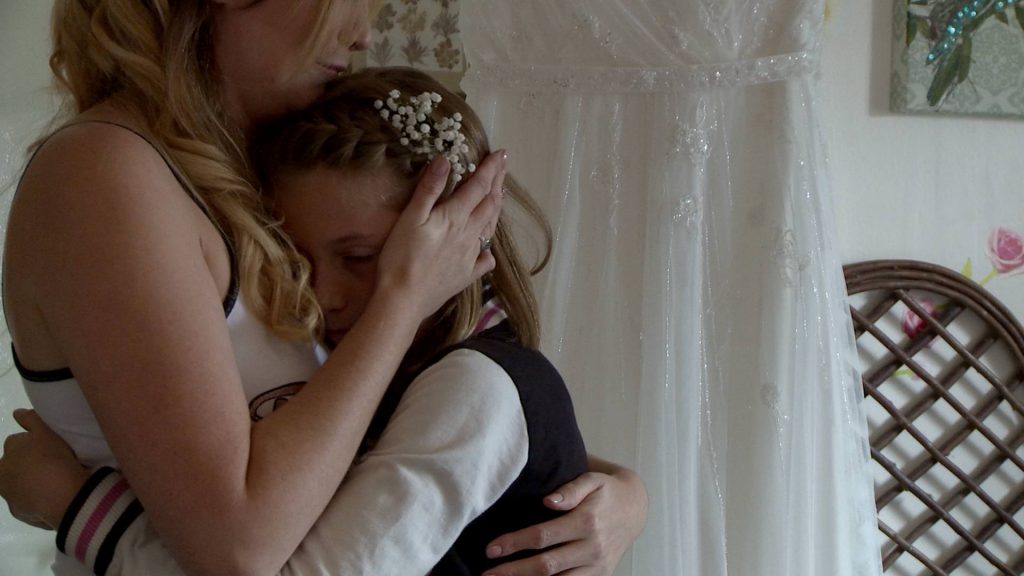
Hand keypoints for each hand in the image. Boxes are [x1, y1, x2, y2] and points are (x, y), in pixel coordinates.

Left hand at [0, 409, 89, 529]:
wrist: (65, 498)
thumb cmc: (55, 460)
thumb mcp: (46, 432)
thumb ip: (31, 420)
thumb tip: (17, 413)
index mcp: (6, 456)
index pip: (17, 444)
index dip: (34, 444)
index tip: (49, 447)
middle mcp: (1, 477)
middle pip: (14, 467)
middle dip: (27, 466)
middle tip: (51, 465)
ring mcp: (10, 498)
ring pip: (20, 486)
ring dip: (31, 484)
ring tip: (54, 482)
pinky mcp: (21, 514)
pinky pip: (28, 504)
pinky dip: (37, 501)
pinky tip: (53, 497)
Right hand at [376, 151, 505, 318]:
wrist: (403, 299)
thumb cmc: (401, 257)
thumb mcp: (411, 217)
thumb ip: (429, 189)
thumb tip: (446, 160)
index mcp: (456, 218)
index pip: (479, 187)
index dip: (490, 169)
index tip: (500, 153)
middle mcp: (469, 235)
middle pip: (489, 204)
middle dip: (497, 183)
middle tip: (504, 166)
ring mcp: (470, 257)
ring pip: (490, 228)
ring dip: (496, 208)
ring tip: (501, 196)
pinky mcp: (466, 276)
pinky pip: (483, 261)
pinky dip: (488, 252)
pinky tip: (489, 252)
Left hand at [483, 466, 647, 575]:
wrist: (635, 508)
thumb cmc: (606, 492)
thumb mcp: (592, 480)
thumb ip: (571, 489)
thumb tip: (548, 500)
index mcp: (587, 522)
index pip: (543, 536)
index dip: (515, 544)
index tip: (491, 549)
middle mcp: (592, 548)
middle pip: (546, 566)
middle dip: (513, 571)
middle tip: (486, 574)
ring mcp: (597, 566)